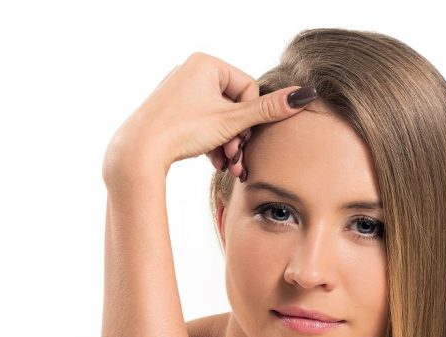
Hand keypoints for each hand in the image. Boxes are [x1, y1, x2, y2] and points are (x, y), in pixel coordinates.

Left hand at [101, 52, 317, 188]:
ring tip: (223, 164)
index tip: (241, 142)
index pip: (248, 90)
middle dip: (238, 136)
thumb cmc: (182, 130)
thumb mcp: (231, 121)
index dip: (250, 120)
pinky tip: (211, 161)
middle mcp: (192, 70)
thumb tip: (306, 95)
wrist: (139, 151)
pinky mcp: (173, 109)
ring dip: (227, 144)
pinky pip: (203, 122)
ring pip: (219, 118)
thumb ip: (268, 110)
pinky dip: (211, 142)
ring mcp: (181, 89)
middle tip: (234, 159)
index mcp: (206, 63)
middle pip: (234, 105)